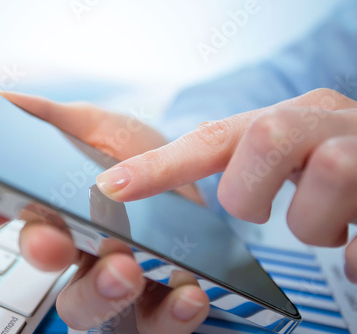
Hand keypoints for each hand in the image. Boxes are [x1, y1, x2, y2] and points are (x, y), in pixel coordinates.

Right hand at [0, 92, 209, 332]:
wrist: (201, 171)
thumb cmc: (141, 153)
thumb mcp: (98, 126)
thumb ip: (52, 118)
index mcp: (62, 213)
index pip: (17, 217)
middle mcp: (83, 251)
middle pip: (47, 265)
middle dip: (44, 254)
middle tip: (54, 240)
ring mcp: (121, 280)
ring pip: (91, 307)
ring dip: (101, 292)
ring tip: (124, 270)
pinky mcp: (164, 302)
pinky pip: (160, 323)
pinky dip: (171, 315)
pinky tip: (188, 295)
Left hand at [96, 88, 356, 282]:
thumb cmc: (344, 169)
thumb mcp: (290, 162)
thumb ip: (245, 171)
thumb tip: (189, 197)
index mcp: (284, 121)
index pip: (211, 139)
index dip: (160, 166)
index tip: (112, 188)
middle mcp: (324, 120)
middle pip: (264, 136)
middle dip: (254, 189)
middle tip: (265, 211)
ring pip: (329, 174)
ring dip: (318, 222)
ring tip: (329, 229)